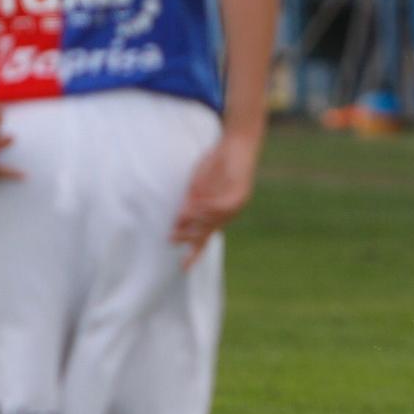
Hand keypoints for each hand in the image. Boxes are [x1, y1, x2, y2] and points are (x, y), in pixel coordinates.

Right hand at [172, 128, 261, 267]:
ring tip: (182, 216)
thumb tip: (178, 224)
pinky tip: (199, 205)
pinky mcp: (241, 194)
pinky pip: (224, 207)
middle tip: (172, 238)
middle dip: (189, 237)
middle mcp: (225, 214)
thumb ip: (189, 205)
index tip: (182, 269)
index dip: (193, 253)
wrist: (235, 144)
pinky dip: (210, 209)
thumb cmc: (215, 165)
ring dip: (197, 221)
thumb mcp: (196, 187)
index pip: (202, 238)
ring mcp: (234, 206)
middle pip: (206, 233)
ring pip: (214, 222)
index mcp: (213, 214)